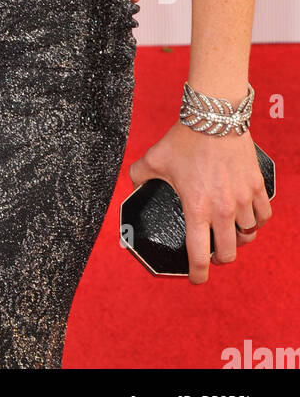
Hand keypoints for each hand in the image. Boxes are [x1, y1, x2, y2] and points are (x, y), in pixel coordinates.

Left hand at [128, 120, 271, 283]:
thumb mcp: (155, 158)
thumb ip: (140, 175)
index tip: (196, 279)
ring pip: (249, 235)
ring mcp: (242, 199)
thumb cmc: (185, 138)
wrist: (214, 116)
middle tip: (213, 256)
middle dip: (219, 259)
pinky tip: (250, 218)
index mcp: (196, 208)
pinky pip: (264, 214)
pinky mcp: (256, 186)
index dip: (198, 274)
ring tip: (230, 236)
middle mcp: (222, 209)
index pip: (198, 254)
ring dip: (239, 240)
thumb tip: (132, 183)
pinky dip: (258, 221)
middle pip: (228, 252)